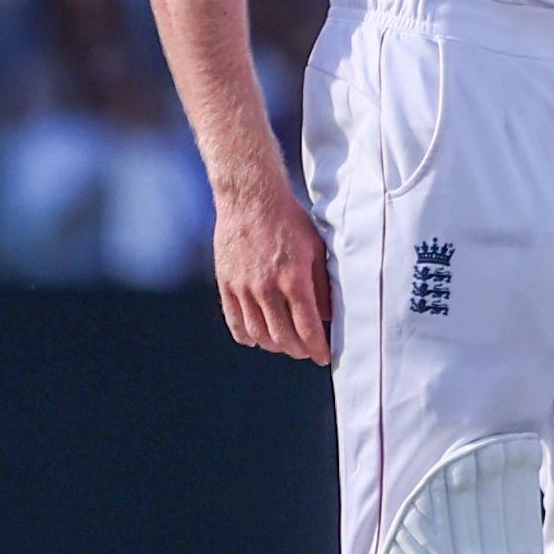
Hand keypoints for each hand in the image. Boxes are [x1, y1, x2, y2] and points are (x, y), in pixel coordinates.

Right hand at [212, 163, 333, 363]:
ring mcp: (243, 287)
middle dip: (298, 350)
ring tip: (285, 344)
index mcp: (293, 278)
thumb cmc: (288, 219)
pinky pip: (235, 321)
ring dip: (274, 345)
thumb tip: (328, 315)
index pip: (307, 327)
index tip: (323, 356)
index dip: (317, 348)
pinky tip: (257, 338)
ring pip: (259, 334)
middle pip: (283, 337)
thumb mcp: (315, 247)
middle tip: (306, 351)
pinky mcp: (226, 283)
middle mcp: (266, 287)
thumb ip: (322, 284)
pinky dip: (247, 335)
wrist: (250, 197)